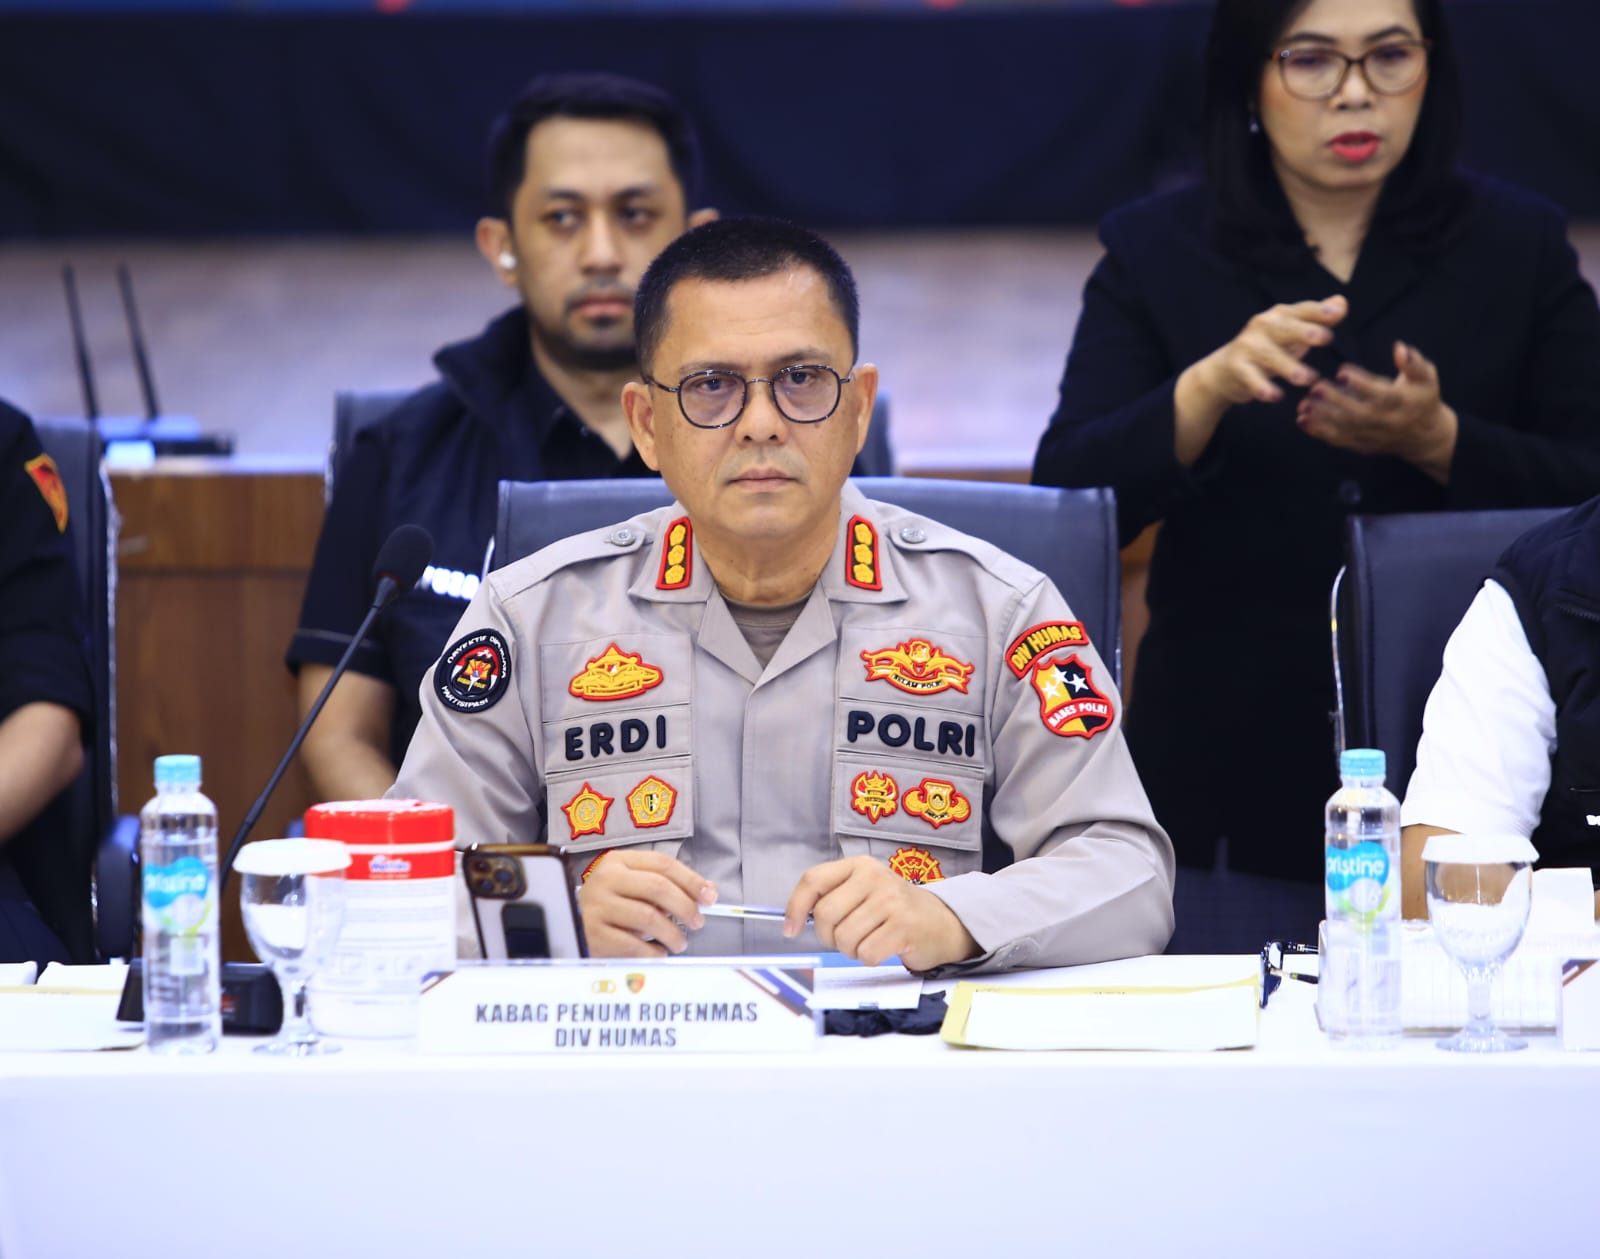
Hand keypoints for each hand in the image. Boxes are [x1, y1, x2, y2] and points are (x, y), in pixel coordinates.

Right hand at [578, 849, 716, 957]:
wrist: (568, 925)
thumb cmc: (610, 905)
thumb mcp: (633, 886)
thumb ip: (667, 885)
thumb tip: (708, 892)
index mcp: (618, 861)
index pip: (663, 863)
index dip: (691, 880)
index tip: (709, 896)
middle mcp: (605, 879)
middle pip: (658, 887)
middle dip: (685, 907)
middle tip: (698, 922)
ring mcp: (597, 906)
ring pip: (648, 917)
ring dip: (672, 933)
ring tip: (679, 943)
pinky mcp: (592, 934)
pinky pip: (633, 944)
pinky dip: (652, 952)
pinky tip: (658, 953)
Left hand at [783, 855, 978, 970]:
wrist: (942, 922)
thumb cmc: (893, 910)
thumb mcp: (863, 891)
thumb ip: (832, 897)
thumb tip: (794, 922)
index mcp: (859, 865)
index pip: (813, 880)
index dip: (796, 907)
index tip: (791, 930)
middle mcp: (874, 877)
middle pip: (826, 915)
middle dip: (829, 937)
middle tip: (845, 938)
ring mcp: (891, 901)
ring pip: (845, 938)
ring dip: (851, 950)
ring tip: (870, 940)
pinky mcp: (904, 926)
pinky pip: (866, 954)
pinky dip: (870, 958)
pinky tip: (884, 948)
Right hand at [1173, 296, 1346, 464]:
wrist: (1224, 369)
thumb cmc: (1268, 348)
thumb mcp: (1292, 331)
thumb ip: (1317, 318)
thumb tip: (1342, 303)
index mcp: (1280, 315)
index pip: (1302, 310)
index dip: (1319, 311)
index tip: (1338, 314)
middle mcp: (1262, 326)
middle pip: (1285, 328)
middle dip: (1304, 332)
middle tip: (1325, 338)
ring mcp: (1247, 346)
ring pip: (1270, 355)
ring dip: (1289, 366)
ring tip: (1308, 379)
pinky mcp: (1236, 367)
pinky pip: (1250, 377)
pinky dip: (1262, 387)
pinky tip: (1275, 397)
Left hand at [1296, 340, 1457, 480]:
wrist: (1423, 435)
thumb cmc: (1422, 398)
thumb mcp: (1426, 377)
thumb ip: (1413, 362)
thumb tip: (1400, 347)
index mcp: (1402, 403)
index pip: (1381, 394)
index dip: (1361, 384)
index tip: (1342, 372)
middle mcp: (1386, 422)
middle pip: (1358, 414)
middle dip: (1335, 401)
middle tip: (1316, 387)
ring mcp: (1372, 436)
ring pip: (1345, 429)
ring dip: (1322, 417)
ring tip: (1304, 403)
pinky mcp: (1361, 445)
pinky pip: (1338, 440)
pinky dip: (1319, 432)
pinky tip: (1303, 419)